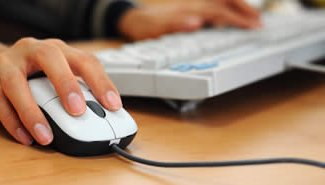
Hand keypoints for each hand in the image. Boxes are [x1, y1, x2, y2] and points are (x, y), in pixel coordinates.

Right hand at [0, 39, 121, 145]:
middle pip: (50, 57)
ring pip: (17, 83)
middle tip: (78, 110)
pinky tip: (25, 137)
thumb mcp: (54, 77)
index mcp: (56, 49)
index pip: (83, 59)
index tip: (113, 105)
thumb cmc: (31, 75)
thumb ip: (73, 91)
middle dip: (66, 83)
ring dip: (32, 112)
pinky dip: (12, 121)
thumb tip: (98, 117)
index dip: (100, 81)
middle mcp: (31, 49)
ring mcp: (6, 62)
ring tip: (46, 137)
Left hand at [119, 0, 260, 40]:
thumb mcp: (155, 29)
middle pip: (225, 1)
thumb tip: (196, 22)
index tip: (254, 26)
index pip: (220, 11)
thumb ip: (175, 25)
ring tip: (252, 16)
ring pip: (221, 1)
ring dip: (238, 6)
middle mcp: (193, 5)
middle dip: (245, 9)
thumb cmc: (145, 27)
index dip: (239, 18)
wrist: (133, 20)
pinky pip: (214, 6)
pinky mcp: (190, 9)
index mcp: (189, 10)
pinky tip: (230, 17)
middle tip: (260, 21)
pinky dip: (227, 9)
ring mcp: (192, 6)